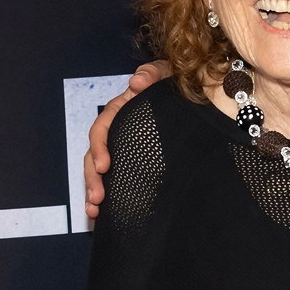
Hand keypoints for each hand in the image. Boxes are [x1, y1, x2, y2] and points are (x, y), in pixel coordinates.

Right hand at [83, 61, 170, 222]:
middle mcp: (118, 130)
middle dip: (92, 178)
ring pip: (99, 170)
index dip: (100, 147)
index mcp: (121, 110)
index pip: (102, 129)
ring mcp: (124, 148)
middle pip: (95, 155)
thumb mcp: (167, 74)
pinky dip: (108, 197)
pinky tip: (102, 215)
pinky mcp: (133, 161)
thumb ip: (153, 74)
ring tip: (94, 211)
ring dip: (93, 190)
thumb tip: (135, 83)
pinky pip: (115, 179)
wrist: (197, 94)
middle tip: (97, 198)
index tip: (105, 166)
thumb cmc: (176, 83)